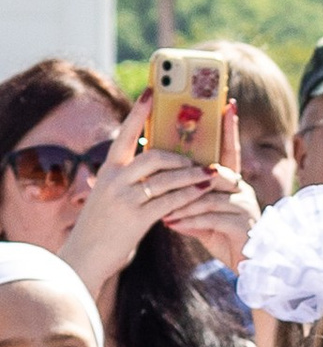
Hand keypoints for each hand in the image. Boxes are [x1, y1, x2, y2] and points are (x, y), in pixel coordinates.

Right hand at [60, 101, 245, 291]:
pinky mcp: (136, 219)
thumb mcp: (109, 196)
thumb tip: (155, 164)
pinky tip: (205, 192)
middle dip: (179, 155)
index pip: (124, 133)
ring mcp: (125, 199)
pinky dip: (189, 196)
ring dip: (192, 175)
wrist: (86, 256)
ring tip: (211, 173)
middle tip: (198, 157)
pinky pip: (170, 202)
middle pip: (153, 156)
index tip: (153, 90)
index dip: (139, 111)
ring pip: (165, 179)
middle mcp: (114, 180)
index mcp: (107, 170)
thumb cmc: (102, 226)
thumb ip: (128, 179)